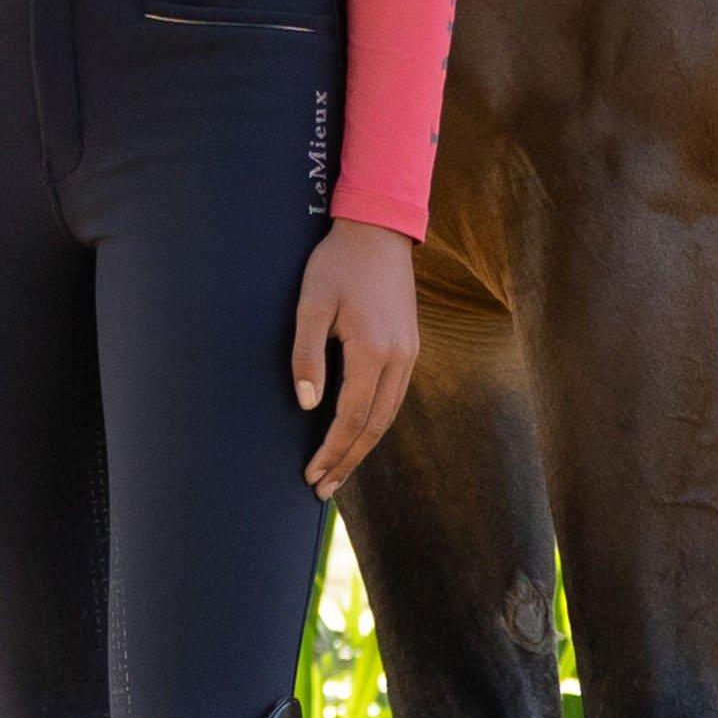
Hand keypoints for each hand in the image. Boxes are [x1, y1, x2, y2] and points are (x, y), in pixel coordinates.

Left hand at [292, 222, 419, 496]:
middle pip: (374, 426)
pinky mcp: (410, 345)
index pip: (351, 417)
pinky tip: (359, 433)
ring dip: (363, 446)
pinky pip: (394, 397)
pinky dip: (376, 423)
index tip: (311, 475)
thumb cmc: (337, 263)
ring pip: (388, 415)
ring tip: (339, 470)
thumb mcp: (311, 303)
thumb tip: (307, 405)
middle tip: (322, 489)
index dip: (331, 451)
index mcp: (372, 349)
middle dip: (347, 461)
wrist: (379, 229)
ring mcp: (409, 353)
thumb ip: (307, 354)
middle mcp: (398, 358)